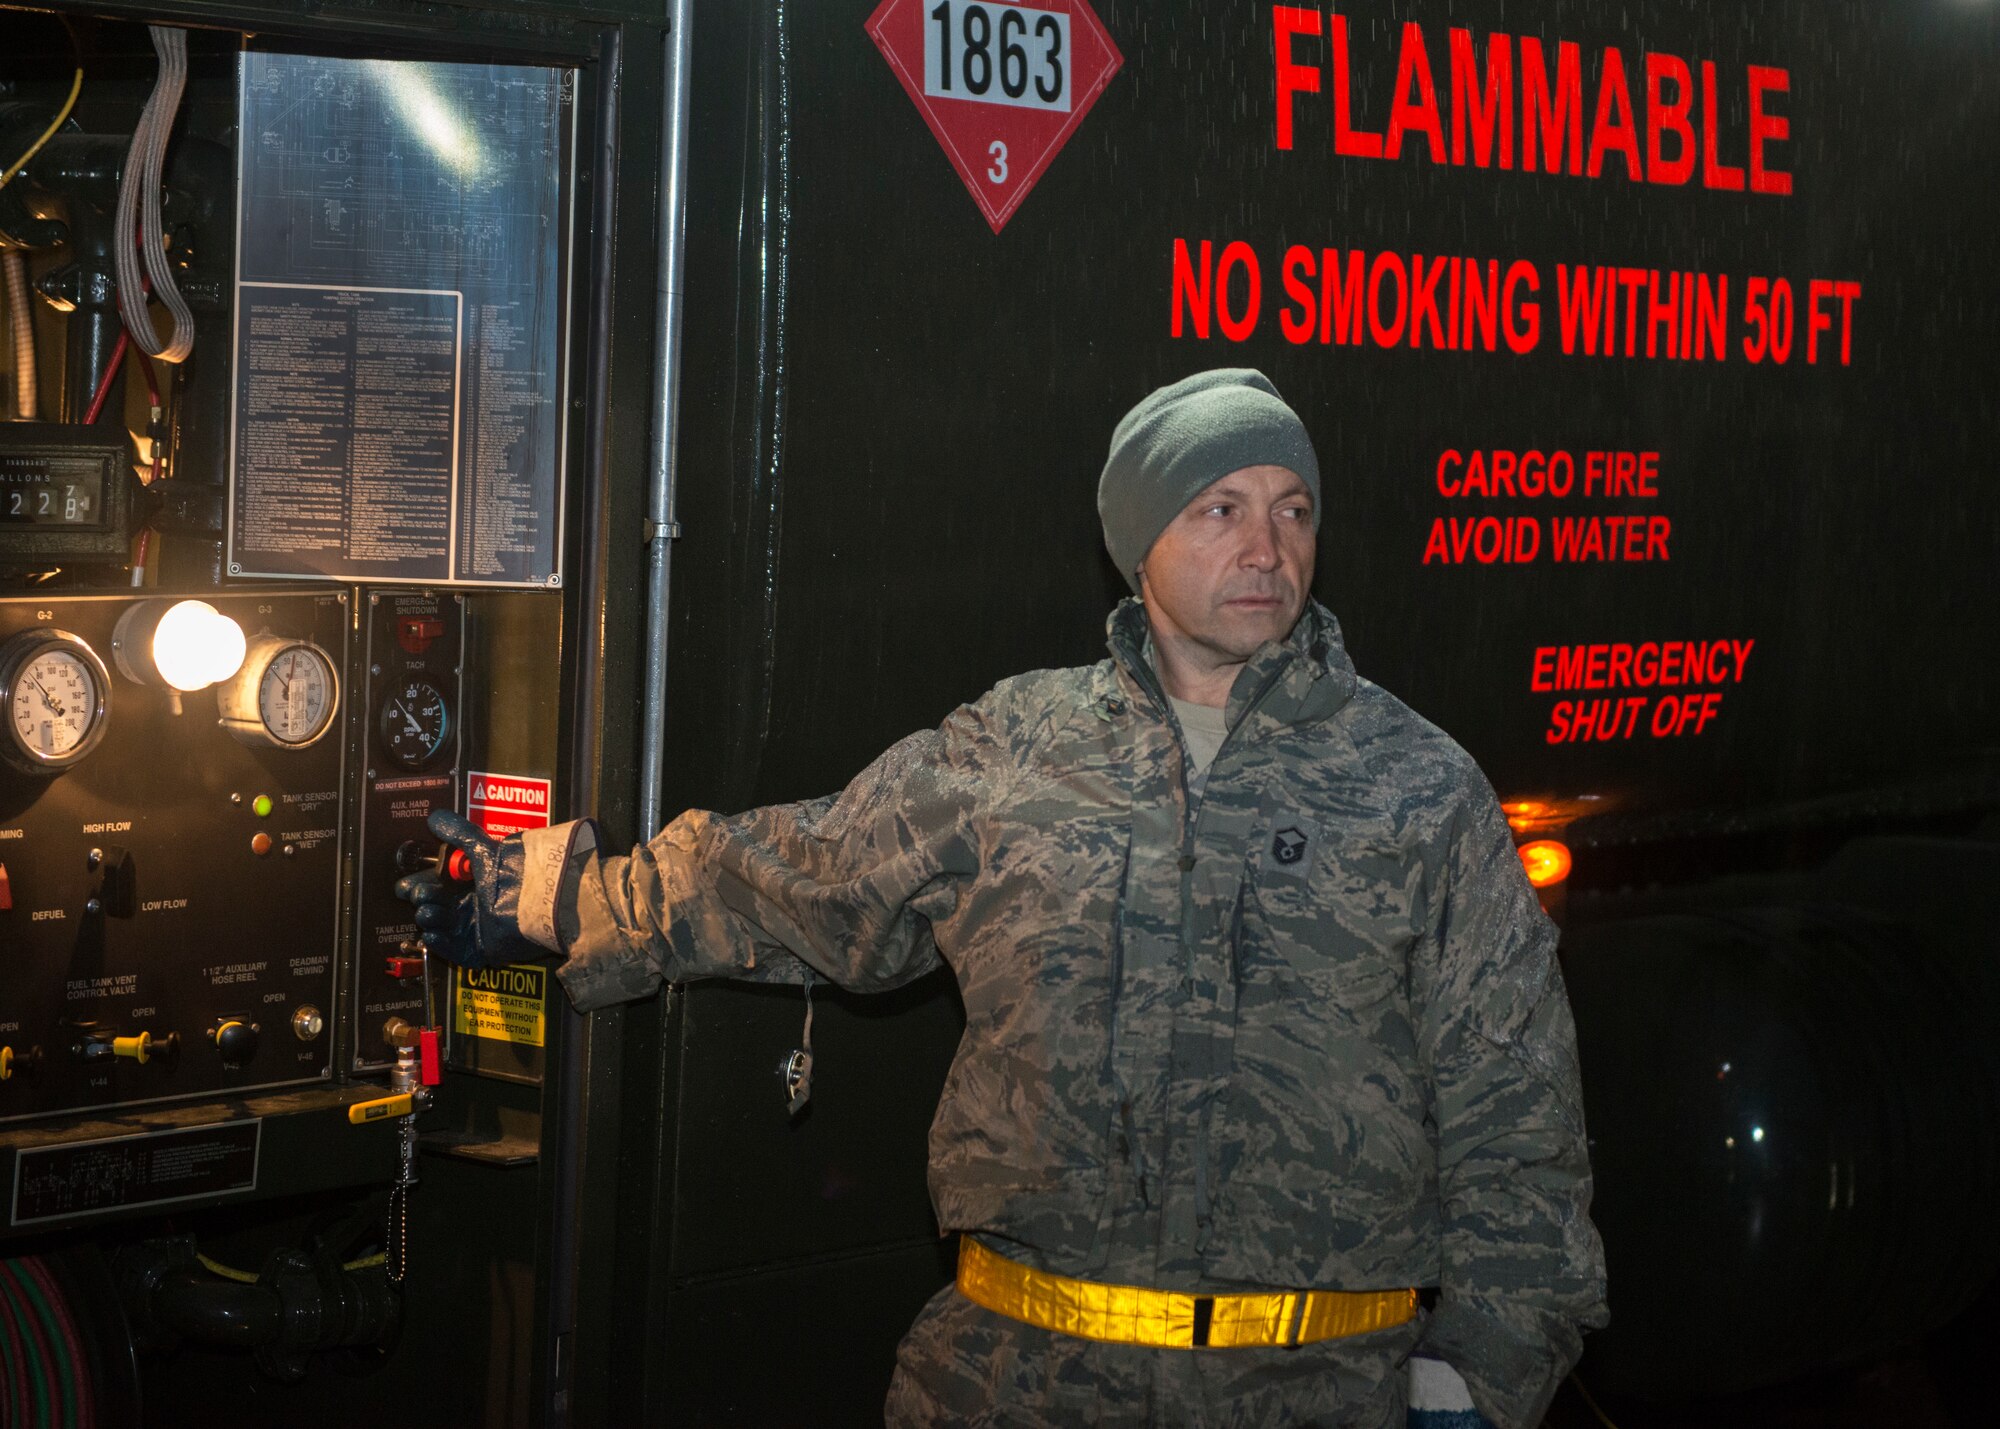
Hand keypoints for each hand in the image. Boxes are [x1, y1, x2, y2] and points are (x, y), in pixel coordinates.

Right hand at [393, 810, 545, 968]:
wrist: (535, 902)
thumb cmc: (513, 875)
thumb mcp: (483, 850)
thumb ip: (459, 834)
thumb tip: (436, 817)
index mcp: (472, 884)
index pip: (438, 886)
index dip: (420, 885)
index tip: (405, 885)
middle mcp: (473, 907)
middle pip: (435, 906)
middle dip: (423, 900)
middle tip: (421, 894)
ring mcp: (476, 929)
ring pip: (440, 927)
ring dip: (429, 918)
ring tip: (429, 911)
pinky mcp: (480, 949)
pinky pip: (453, 951)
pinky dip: (440, 944)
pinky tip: (432, 935)